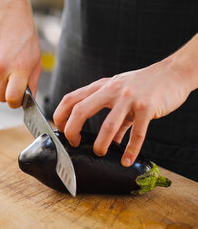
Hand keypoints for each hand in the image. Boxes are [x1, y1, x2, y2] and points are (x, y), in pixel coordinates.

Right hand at [0, 0, 41, 107]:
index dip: (16, 102)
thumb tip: (30, 100)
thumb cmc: (25, 36)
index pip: (12, 99)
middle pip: (2, 98)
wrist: (8, 16)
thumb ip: (33, 83)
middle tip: (17, 85)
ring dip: (2, 86)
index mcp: (18, 69)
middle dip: (9, 95)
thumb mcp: (36, 61)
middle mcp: (1, 69)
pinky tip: (2, 63)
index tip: (20, 98)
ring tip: (10, 70)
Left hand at [53, 59, 193, 166]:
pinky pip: (137, 132)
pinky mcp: (147, 106)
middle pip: (81, 110)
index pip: (71, 99)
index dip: (60, 115)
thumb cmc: (143, 84)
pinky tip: (126, 160)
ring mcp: (129, 98)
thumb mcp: (121, 94)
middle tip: (73, 144)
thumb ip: (113, 115)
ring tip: (99, 153)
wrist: (172, 73)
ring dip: (101, 144)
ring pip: (108, 125)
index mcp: (101, 87)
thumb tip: (111, 140)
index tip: (61, 130)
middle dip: (72, 130)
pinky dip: (131, 150)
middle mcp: (111, 90)